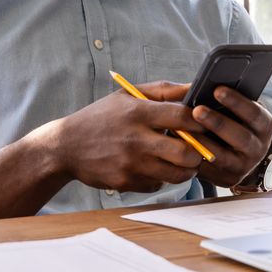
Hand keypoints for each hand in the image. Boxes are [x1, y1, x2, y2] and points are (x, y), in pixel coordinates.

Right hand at [41, 81, 204, 192]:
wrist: (65, 146)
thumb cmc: (101, 117)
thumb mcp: (127, 95)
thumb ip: (163, 90)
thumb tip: (194, 87)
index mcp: (138, 113)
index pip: (183, 116)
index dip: (201, 121)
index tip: (206, 123)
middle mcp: (136, 139)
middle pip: (186, 152)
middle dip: (198, 152)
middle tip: (198, 149)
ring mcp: (131, 164)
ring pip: (176, 174)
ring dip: (185, 169)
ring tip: (181, 160)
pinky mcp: (126, 182)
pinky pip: (157, 184)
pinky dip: (161, 178)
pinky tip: (153, 167)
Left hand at [187, 86, 271, 188]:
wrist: (244, 156)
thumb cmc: (236, 123)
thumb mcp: (241, 111)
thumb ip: (228, 100)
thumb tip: (204, 86)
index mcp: (264, 126)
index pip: (254, 113)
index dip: (237, 102)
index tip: (217, 89)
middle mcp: (258, 148)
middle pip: (240, 137)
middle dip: (218, 123)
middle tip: (197, 110)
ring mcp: (243, 166)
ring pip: (223, 157)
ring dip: (203, 142)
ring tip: (183, 129)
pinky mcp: (226, 179)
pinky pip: (209, 170)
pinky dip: (194, 157)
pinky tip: (180, 146)